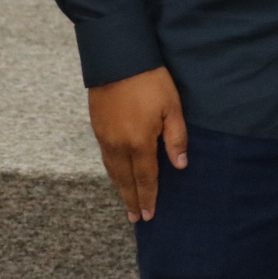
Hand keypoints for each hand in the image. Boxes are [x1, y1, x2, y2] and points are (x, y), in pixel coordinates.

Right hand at [87, 66, 187, 222]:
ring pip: (112, 171)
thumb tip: (179, 165)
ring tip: (126, 202)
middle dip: (132, 199)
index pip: (146, 177)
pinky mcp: (97, 128)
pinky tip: (116, 175)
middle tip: (135, 218)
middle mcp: (118, 145)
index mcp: (139, 142)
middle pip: (125, 180)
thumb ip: (176, 138)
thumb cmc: (151, 81)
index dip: (148, 196)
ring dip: (120, 188)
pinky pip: (105, 158)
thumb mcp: (172, 107)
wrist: (117, 60)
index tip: (149, 215)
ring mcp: (105, 137)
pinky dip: (112, 172)